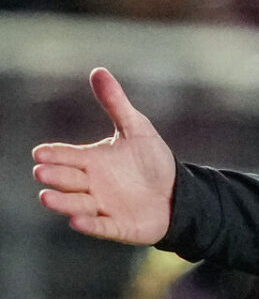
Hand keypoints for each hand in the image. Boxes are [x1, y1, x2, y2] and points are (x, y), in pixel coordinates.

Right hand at [32, 67, 175, 244]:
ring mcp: (103, 206)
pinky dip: (90, 226)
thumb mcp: (136, 129)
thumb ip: (116, 103)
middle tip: (41, 172)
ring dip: (62, 203)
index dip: (53, 155)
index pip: (66, 156)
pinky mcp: (118, 226)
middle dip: (54, 176)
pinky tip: (78, 222)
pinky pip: (102, 227)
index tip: (40, 153)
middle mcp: (91, 184)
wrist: (178, 193)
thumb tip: (98, 71)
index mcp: (91, 160)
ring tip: (46, 197)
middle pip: (66, 180)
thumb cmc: (152, 161)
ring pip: (76, 204)